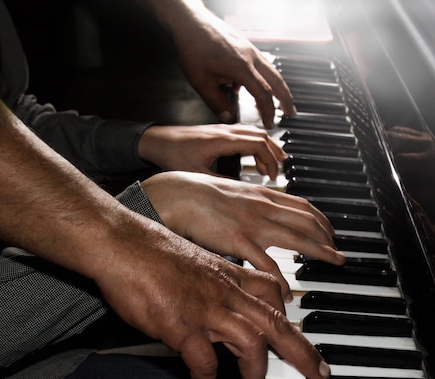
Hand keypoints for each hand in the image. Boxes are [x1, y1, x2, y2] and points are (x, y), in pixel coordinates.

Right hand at [94, 219, 330, 378]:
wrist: (122, 243)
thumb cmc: (151, 252)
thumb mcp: (194, 263)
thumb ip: (210, 284)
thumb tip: (215, 306)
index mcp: (229, 275)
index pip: (273, 292)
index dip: (288, 314)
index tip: (296, 330)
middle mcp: (225, 292)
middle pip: (276, 322)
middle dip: (302, 350)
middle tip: (318, 371)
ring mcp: (206, 309)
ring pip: (252, 343)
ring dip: (258, 374)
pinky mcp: (182, 326)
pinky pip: (205, 362)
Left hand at [138, 124, 286, 179]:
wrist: (155, 141)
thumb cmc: (172, 154)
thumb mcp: (197, 174)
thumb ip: (220, 182)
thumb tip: (241, 193)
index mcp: (222, 139)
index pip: (258, 144)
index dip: (270, 160)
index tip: (272, 176)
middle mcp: (225, 130)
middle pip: (261, 135)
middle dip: (274, 152)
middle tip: (280, 169)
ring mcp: (222, 128)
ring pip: (254, 132)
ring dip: (267, 146)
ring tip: (273, 162)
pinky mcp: (218, 131)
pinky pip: (244, 132)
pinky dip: (256, 143)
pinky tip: (255, 155)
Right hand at [141, 171, 345, 300]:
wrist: (171, 194)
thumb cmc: (196, 194)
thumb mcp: (231, 192)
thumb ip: (250, 203)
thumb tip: (261, 214)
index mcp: (260, 195)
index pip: (303, 206)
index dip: (322, 220)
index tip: (331, 232)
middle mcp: (262, 207)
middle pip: (308, 221)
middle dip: (328, 238)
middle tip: (338, 253)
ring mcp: (252, 223)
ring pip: (298, 238)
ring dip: (321, 251)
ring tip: (333, 262)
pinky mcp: (237, 241)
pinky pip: (267, 264)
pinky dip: (281, 280)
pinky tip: (287, 294)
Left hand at [159, 1, 295, 127]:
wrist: (191, 22)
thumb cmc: (194, 47)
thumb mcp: (201, 82)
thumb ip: (217, 103)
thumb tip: (229, 118)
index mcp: (242, 67)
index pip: (263, 94)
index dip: (268, 111)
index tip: (269, 123)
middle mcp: (251, 57)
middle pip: (277, 81)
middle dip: (286, 98)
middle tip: (291, 112)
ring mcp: (250, 50)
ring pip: (271, 71)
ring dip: (278, 87)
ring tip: (279, 101)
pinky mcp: (246, 46)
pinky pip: (260, 64)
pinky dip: (263, 78)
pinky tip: (248, 86)